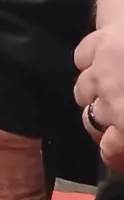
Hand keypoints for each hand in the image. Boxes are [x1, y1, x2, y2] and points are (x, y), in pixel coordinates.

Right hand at [75, 27, 123, 170]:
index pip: (109, 149)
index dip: (116, 156)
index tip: (122, 155)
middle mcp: (107, 100)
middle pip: (91, 121)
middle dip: (104, 126)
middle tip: (120, 124)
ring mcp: (97, 70)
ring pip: (82, 90)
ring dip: (94, 95)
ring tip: (110, 93)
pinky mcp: (94, 43)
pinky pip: (81, 59)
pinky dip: (89, 64)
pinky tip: (103, 64)